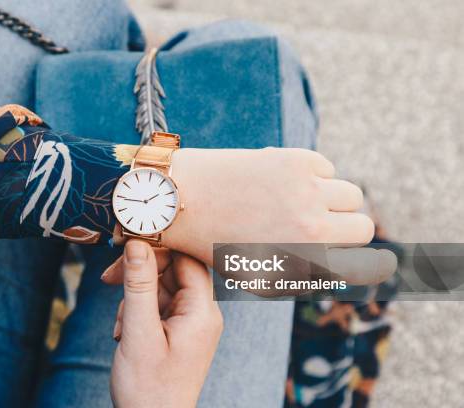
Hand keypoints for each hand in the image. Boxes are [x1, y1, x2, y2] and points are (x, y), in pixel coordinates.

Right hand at [105, 240, 222, 407]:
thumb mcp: (139, 331)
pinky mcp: (178, 331)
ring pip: (161, 287)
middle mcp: (202, 313)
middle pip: (172, 270)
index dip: (158, 248)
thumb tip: (137, 244)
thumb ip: (139, 285)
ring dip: (135, 298)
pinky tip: (125, 333)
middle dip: (140, 275)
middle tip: (109, 280)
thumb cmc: (149, 387)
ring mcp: (191, 322)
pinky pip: (158, 305)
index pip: (187, 259)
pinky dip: (138, 312)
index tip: (128, 245)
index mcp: (202, 311)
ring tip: (122, 328)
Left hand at [157, 147, 394, 285]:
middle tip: (323, 226)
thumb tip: (338, 266)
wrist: (182, 200)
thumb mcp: (258, 275)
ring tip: (303, 203)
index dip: (353, 258)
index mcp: (301, 263)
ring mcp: (307, 193)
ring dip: (333, 201)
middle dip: (347, 229)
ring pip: (351, 195)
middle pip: (364, 227)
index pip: (361, 265)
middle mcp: (312, 230)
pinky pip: (327, 168)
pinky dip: (314, 175)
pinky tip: (286, 181)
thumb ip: (301, 273)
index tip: (344, 251)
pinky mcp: (296, 161)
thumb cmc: (216, 242)